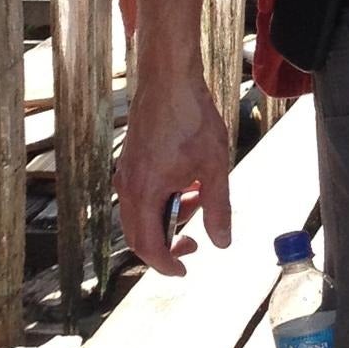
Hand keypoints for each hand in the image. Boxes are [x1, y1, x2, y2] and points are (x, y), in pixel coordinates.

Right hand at [114, 66, 232, 273]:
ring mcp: (126, 172)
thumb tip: (222, 242)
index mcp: (144, 192)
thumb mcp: (214, 168)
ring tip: (199, 198)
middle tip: (194, 242)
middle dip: (167, 243)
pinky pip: (142, 193)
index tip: (185, 269)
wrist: (169, 78)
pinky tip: (188, 181)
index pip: (148, 245)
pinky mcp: (131, 160)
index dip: (167, 263)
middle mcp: (127, 186)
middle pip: (140, 233)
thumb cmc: (191, 118)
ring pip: (141, 212)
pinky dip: (163, 198)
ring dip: (169, 216)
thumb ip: (218, 208)